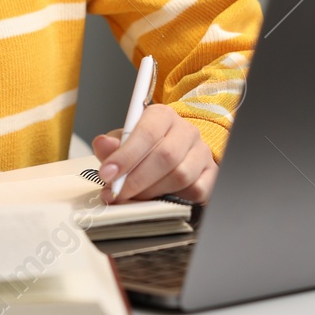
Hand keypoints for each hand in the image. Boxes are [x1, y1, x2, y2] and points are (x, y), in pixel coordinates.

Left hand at [91, 104, 216, 203]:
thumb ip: (112, 146)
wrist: (175, 151)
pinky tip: (159, 197)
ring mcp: (202, 152)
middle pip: (165, 156)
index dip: (126, 156)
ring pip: (180, 176)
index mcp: (163, 116)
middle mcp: (186, 131)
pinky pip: (196, 190)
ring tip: (135, 196)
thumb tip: (102, 144)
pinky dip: (175, 198)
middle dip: (136, 179)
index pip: (147, 133)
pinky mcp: (211, 174)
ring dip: (152, 191)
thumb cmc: (146, 146)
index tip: (107, 174)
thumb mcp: (124, 141)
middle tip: (117, 192)